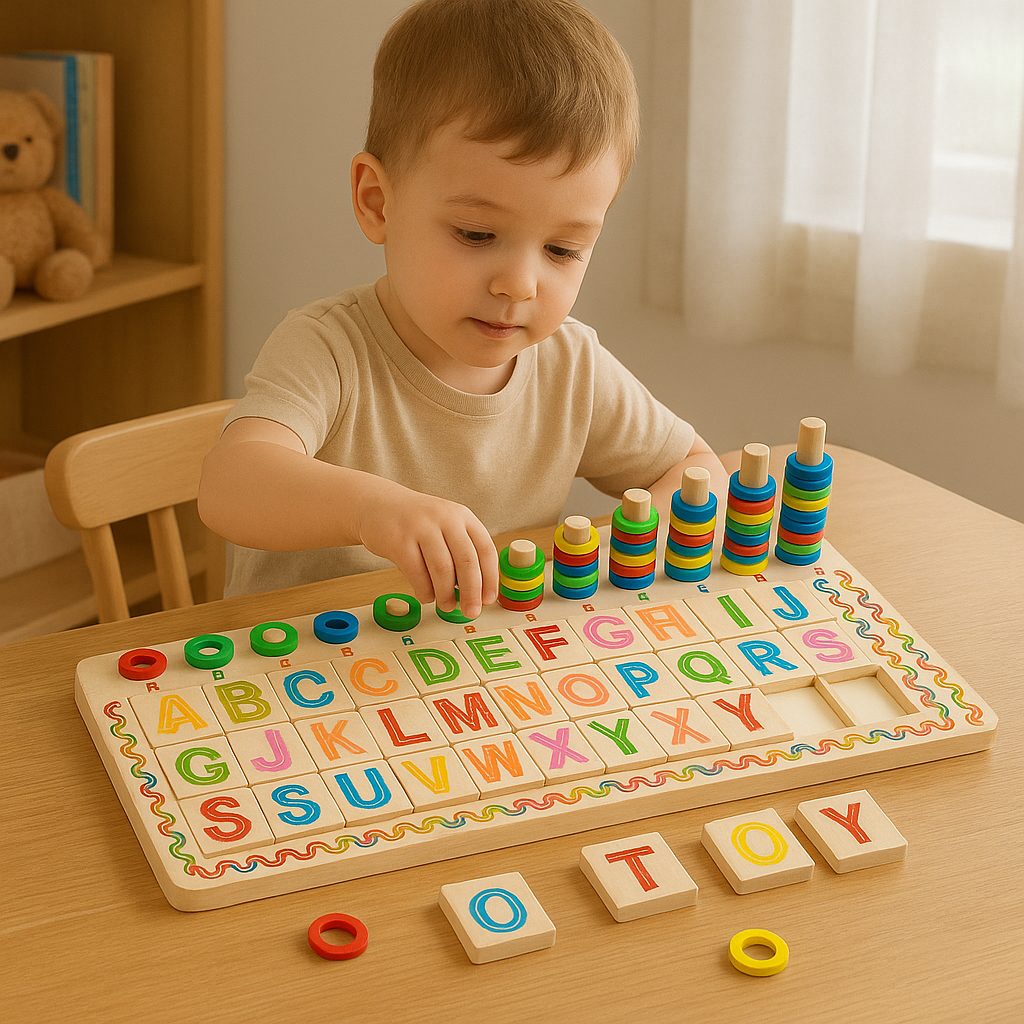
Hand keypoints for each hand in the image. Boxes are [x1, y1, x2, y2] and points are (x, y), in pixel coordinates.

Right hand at [357, 482, 498, 618]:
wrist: (377, 505)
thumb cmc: (417, 524)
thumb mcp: (446, 527)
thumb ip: (462, 552)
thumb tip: (477, 591)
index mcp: (463, 516)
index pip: (485, 549)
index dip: (490, 578)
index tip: (489, 599)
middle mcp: (445, 518)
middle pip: (466, 560)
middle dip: (472, 591)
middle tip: (472, 611)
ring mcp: (421, 527)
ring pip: (442, 568)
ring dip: (446, 594)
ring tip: (447, 606)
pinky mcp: (398, 540)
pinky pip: (417, 572)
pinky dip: (424, 590)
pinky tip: (427, 596)